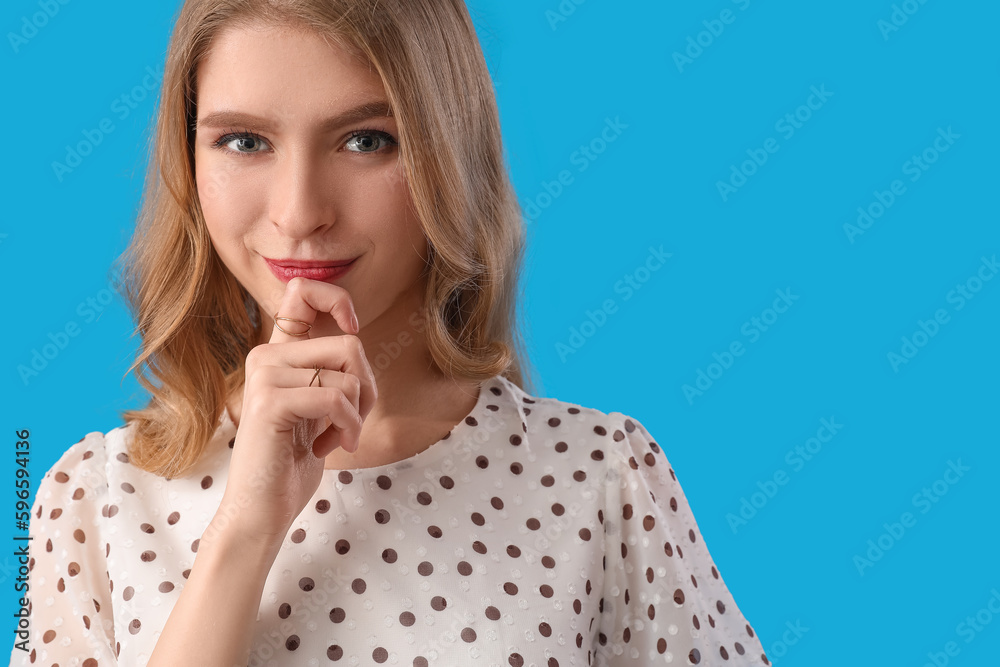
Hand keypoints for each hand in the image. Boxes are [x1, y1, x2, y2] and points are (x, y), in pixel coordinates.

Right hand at [213, 277, 377, 547]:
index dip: (337, 300)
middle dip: (366, 388)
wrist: (263, 509)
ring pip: (347, 374)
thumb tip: (356, 337)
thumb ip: (330, 370)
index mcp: (278, 351)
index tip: (352, 328)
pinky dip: (347, 427)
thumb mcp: (318, 405)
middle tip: (350, 421)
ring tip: (337, 437)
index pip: (302, 291)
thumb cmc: (294, 460)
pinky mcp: (269, 401)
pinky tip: (328, 448)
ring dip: (357, 414)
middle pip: (349, 345)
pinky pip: (336, 398)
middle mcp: (266, 355)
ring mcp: (264, 375)